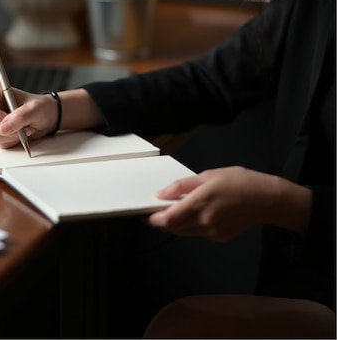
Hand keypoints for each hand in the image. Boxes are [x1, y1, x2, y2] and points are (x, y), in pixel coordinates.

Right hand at [0, 83, 57, 147]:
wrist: (48, 118)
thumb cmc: (42, 108)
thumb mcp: (35, 109)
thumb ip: (20, 116)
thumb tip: (4, 128)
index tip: (11, 121)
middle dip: (8, 130)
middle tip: (24, 127)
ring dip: (12, 136)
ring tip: (26, 129)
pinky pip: (0, 143)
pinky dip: (13, 141)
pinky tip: (21, 134)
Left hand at [147, 166, 311, 241]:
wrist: (269, 200)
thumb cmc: (242, 183)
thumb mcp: (209, 175)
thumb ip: (182, 186)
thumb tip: (161, 194)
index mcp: (200, 202)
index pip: (167, 219)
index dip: (152, 219)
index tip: (144, 213)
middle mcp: (205, 221)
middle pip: (172, 228)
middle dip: (161, 221)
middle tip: (158, 210)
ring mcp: (212, 232)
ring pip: (183, 233)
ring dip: (175, 224)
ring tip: (176, 210)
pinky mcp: (219, 238)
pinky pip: (197, 234)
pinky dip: (191, 226)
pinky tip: (198, 214)